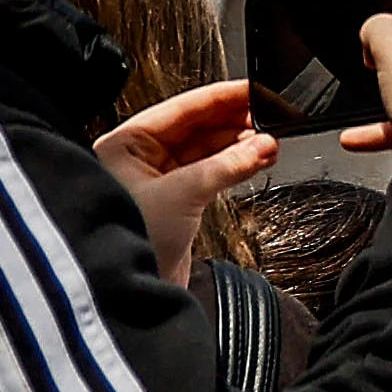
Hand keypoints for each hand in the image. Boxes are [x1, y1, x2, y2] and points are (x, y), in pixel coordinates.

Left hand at [89, 81, 275, 291]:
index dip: (220, 98)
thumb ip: (227, 166)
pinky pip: (207, 177)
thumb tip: (263, 145)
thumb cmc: (123, 243)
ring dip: (238, 148)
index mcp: (125, 145)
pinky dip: (231, 169)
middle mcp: (137, 161)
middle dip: (234, 124)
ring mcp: (156, 184)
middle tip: (269, 119)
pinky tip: (254, 162)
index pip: (181, 109)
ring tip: (268, 144)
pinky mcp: (173, 207)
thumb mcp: (181, 193)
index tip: (254, 91)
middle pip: (195, 129)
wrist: (122, 299)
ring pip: (204, 153)